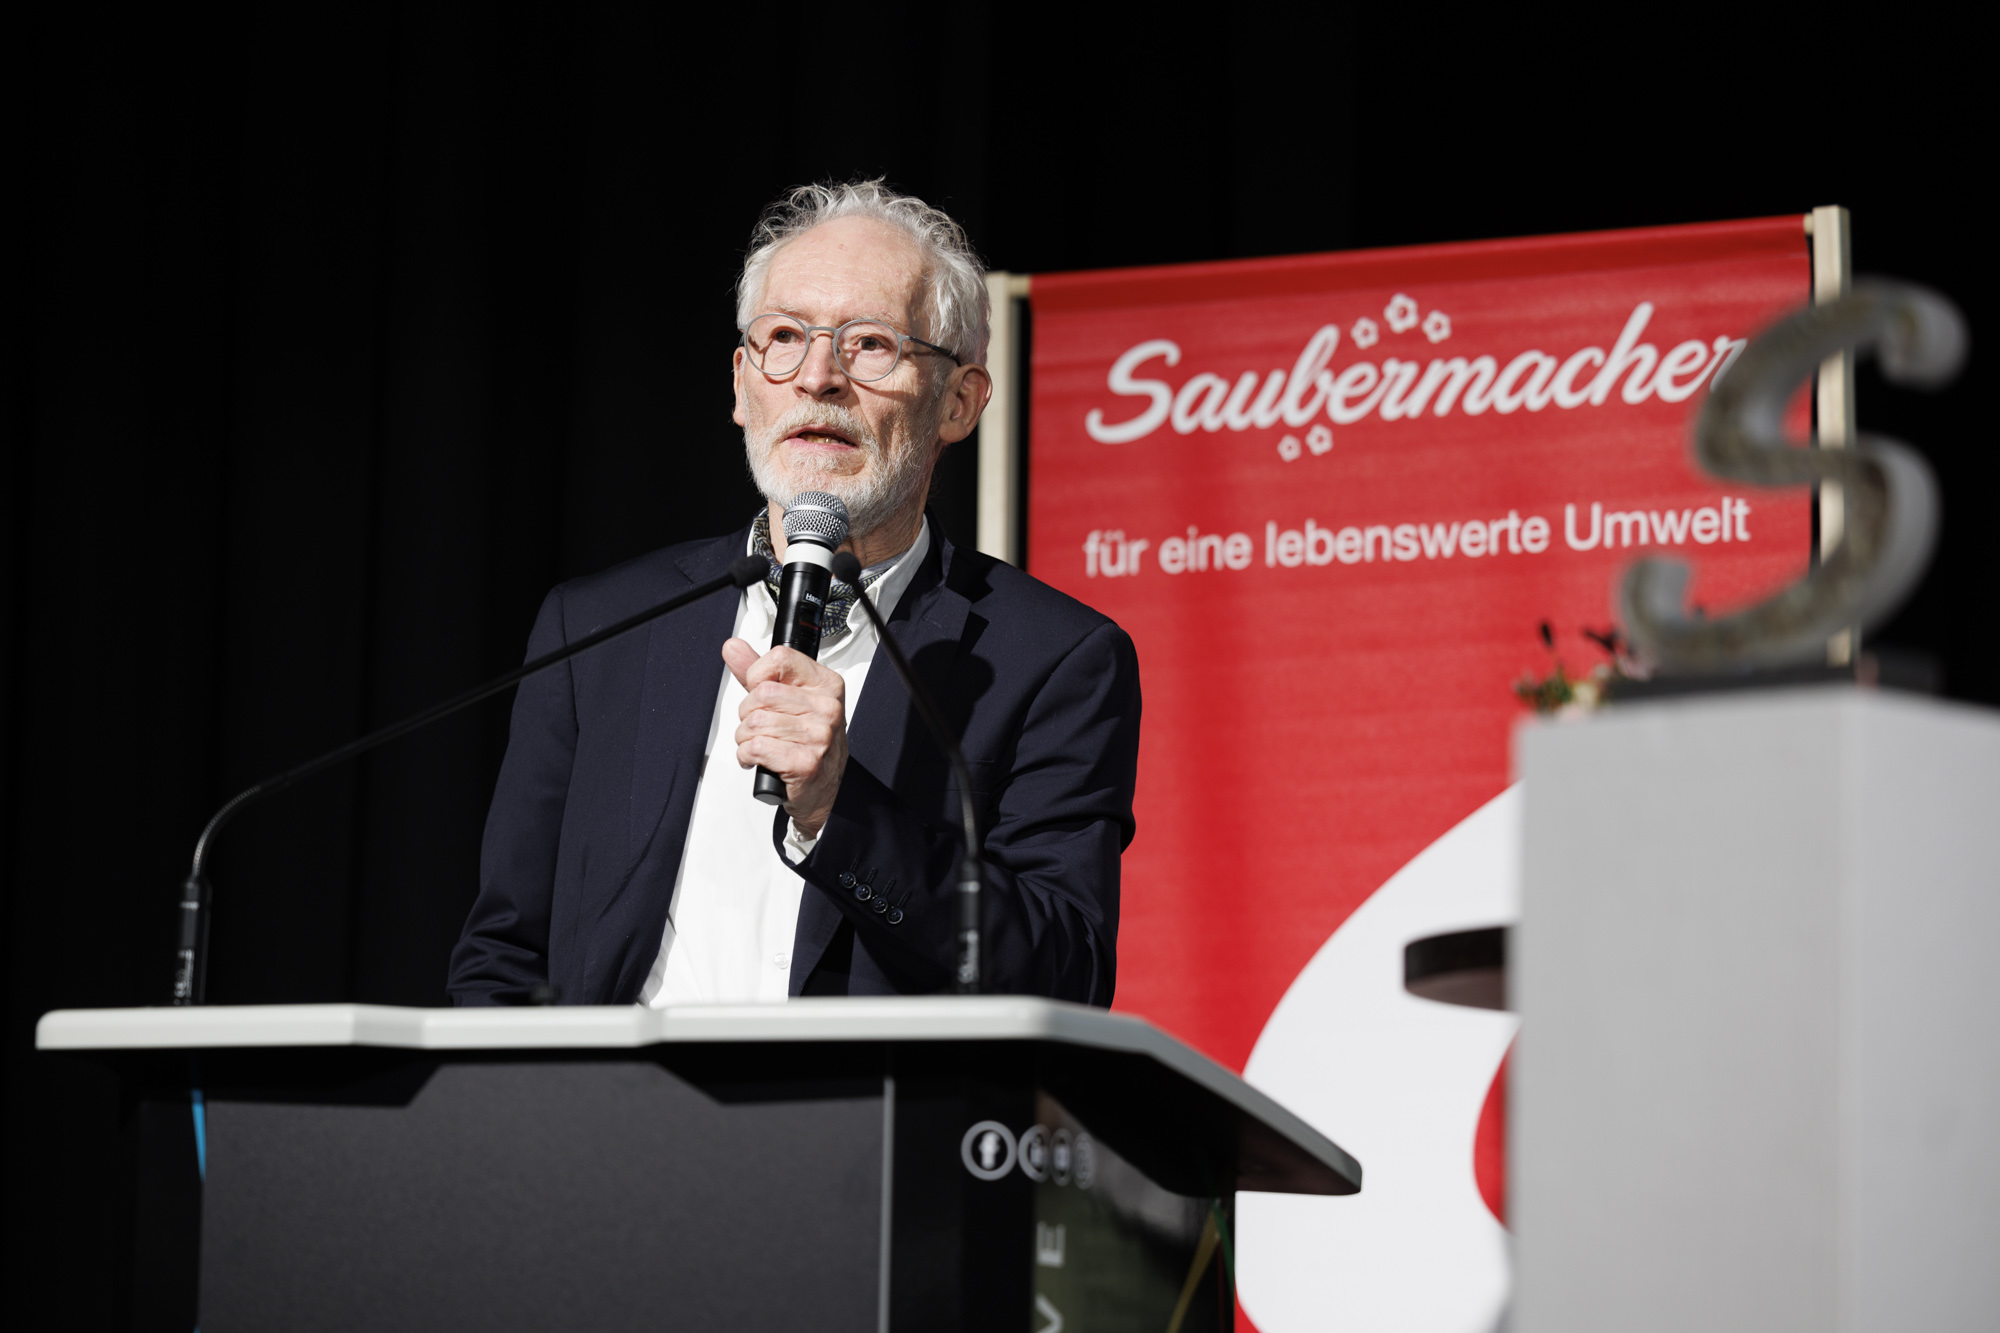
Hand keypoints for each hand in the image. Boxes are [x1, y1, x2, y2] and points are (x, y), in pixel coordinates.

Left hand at [723, 638, 846, 837]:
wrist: (823, 789)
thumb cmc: (806, 742)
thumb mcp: (788, 700)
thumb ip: (758, 673)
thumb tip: (732, 647)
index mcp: (826, 685)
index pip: (779, 659)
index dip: (757, 676)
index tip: (762, 694)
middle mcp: (827, 708)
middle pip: (762, 694)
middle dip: (748, 714)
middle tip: (760, 727)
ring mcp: (819, 736)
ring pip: (755, 723)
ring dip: (746, 738)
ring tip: (762, 745)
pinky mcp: (805, 763)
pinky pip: (756, 748)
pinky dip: (747, 756)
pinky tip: (760, 760)